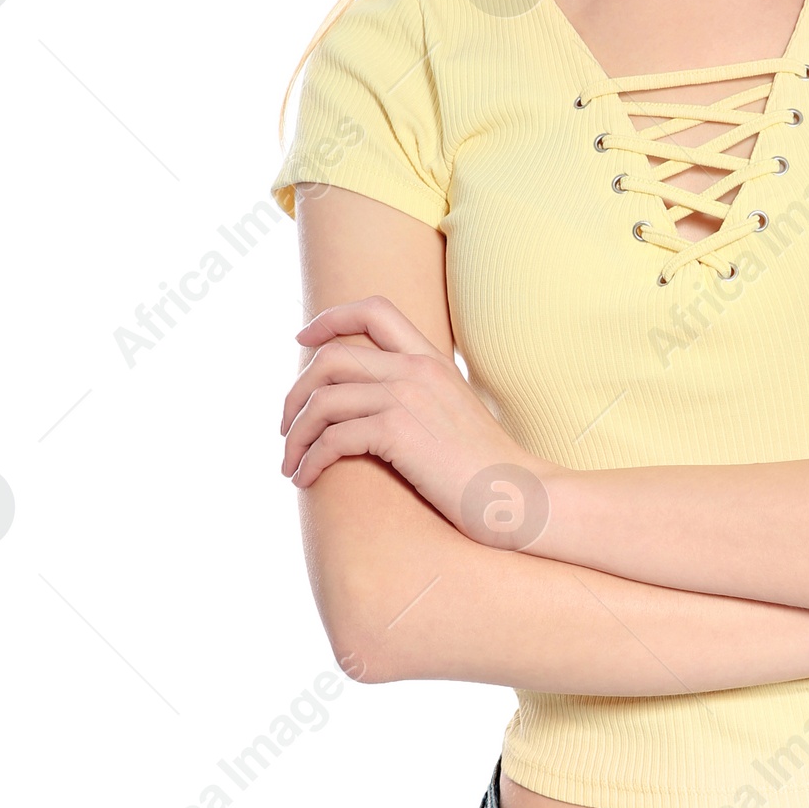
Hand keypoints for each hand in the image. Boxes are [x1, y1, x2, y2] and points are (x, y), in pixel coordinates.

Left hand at [280, 296, 554, 539]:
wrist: (522, 497)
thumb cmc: (488, 470)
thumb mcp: (455, 415)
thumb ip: (422, 395)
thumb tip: (377, 405)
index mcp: (432, 360)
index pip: (374, 310)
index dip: (330, 318)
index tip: (303, 339)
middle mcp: (418, 369)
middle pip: (331, 356)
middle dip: (296, 391)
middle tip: (287, 427)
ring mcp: (408, 397)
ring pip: (323, 400)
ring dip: (295, 434)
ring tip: (290, 464)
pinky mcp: (399, 433)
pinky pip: (332, 438)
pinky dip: (310, 459)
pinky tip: (307, 479)